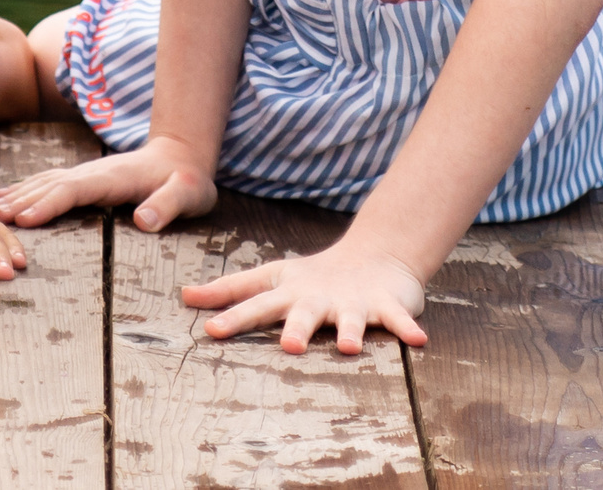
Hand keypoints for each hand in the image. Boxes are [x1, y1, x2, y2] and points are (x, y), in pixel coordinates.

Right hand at [0, 136, 217, 231]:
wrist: (184, 157)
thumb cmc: (188, 182)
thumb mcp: (189, 194)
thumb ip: (168, 205)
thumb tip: (144, 221)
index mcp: (113, 178)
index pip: (74, 190)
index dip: (47, 204)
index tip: (23, 220)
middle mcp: (94, 173)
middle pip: (51, 185)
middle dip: (20, 201)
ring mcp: (88, 174)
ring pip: (46, 182)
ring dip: (18, 195)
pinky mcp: (86, 180)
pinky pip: (50, 183)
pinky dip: (26, 190)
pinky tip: (8, 198)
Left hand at [183, 237, 429, 356]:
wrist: (375, 257)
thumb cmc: (313, 278)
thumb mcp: (272, 280)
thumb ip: (231, 291)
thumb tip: (185, 296)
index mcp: (290, 294)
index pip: (258, 304)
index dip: (234, 315)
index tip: (211, 330)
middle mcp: (319, 298)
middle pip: (304, 313)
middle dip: (297, 328)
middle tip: (289, 346)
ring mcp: (353, 302)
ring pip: (351, 318)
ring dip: (350, 330)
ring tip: (349, 346)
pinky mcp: (385, 305)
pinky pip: (398, 319)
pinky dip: (407, 328)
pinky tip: (417, 340)